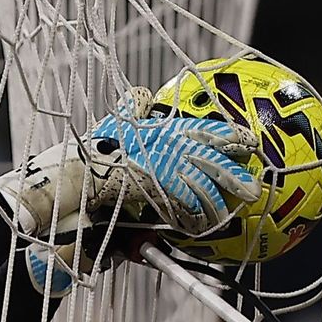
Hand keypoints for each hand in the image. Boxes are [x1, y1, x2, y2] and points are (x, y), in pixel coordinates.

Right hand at [0, 88, 258, 242]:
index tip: (249, 142)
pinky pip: (183, 208)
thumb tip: (138, 93)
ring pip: (201, 187)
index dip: (229, 136)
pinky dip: (193, 220)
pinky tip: (201, 228)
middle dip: (234, 172)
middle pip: (210, 159)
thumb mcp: (111, 126)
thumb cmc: (89, 156)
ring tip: (227, 215)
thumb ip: (128, 110)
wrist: (68, 180)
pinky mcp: (154, 192)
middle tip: (253, 186)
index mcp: (160, 131)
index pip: (202, 130)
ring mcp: (160, 169)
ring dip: (216, 203)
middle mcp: (164, 147)